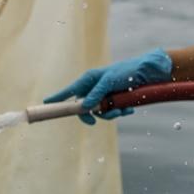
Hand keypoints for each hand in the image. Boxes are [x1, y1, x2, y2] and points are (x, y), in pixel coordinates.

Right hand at [45, 49, 172, 124]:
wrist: (147, 72)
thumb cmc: (126, 72)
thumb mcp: (109, 82)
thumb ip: (95, 95)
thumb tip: (83, 108)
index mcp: (89, 79)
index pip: (69, 91)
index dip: (58, 98)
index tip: (46, 103)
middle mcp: (95, 87)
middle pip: (84, 107)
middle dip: (92, 114)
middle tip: (94, 122)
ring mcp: (105, 94)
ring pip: (100, 111)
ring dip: (110, 114)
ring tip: (122, 110)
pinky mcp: (115, 99)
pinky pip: (112, 111)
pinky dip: (120, 112)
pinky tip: (129, 109)